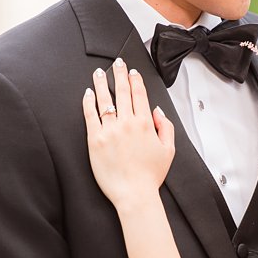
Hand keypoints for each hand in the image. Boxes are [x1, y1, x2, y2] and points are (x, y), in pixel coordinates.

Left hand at [81, 58, 174, 208]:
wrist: (134, 194)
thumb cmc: (150, 175)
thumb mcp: (168, 150)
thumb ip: (166, 127)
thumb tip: (158, 111)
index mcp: (146, 124)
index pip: (139, 94)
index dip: (135, 80)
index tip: (133, 72)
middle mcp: (127, 123)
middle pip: (122, 91)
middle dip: (119, 73)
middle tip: (117, 63)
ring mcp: (110, 130)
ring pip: (105, 99)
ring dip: (101, 82)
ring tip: (98, 72)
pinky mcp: (95, 140)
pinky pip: (90, 115)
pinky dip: (89, 101)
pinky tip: (88, 93)